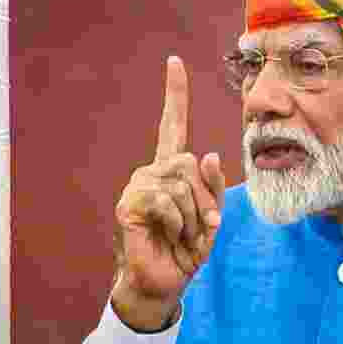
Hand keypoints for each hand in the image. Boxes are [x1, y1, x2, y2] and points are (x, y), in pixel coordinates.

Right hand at [111, 56, 225, 330]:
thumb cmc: (187, 248)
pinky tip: (169, 236)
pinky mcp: (129, 204)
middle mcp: (152, 171)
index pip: (173, 125)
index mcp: (172, 169)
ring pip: (180, 181)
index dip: (175, 94)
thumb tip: (207, 153)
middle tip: (204, 227)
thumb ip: (213, 186)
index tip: (174, 61)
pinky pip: (166, 200)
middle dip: (205, 197)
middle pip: (188, 161)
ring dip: (193, 215)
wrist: (164, 282)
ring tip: (184, 236)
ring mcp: (138, 185)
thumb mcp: (212, 216)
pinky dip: (178, 222)